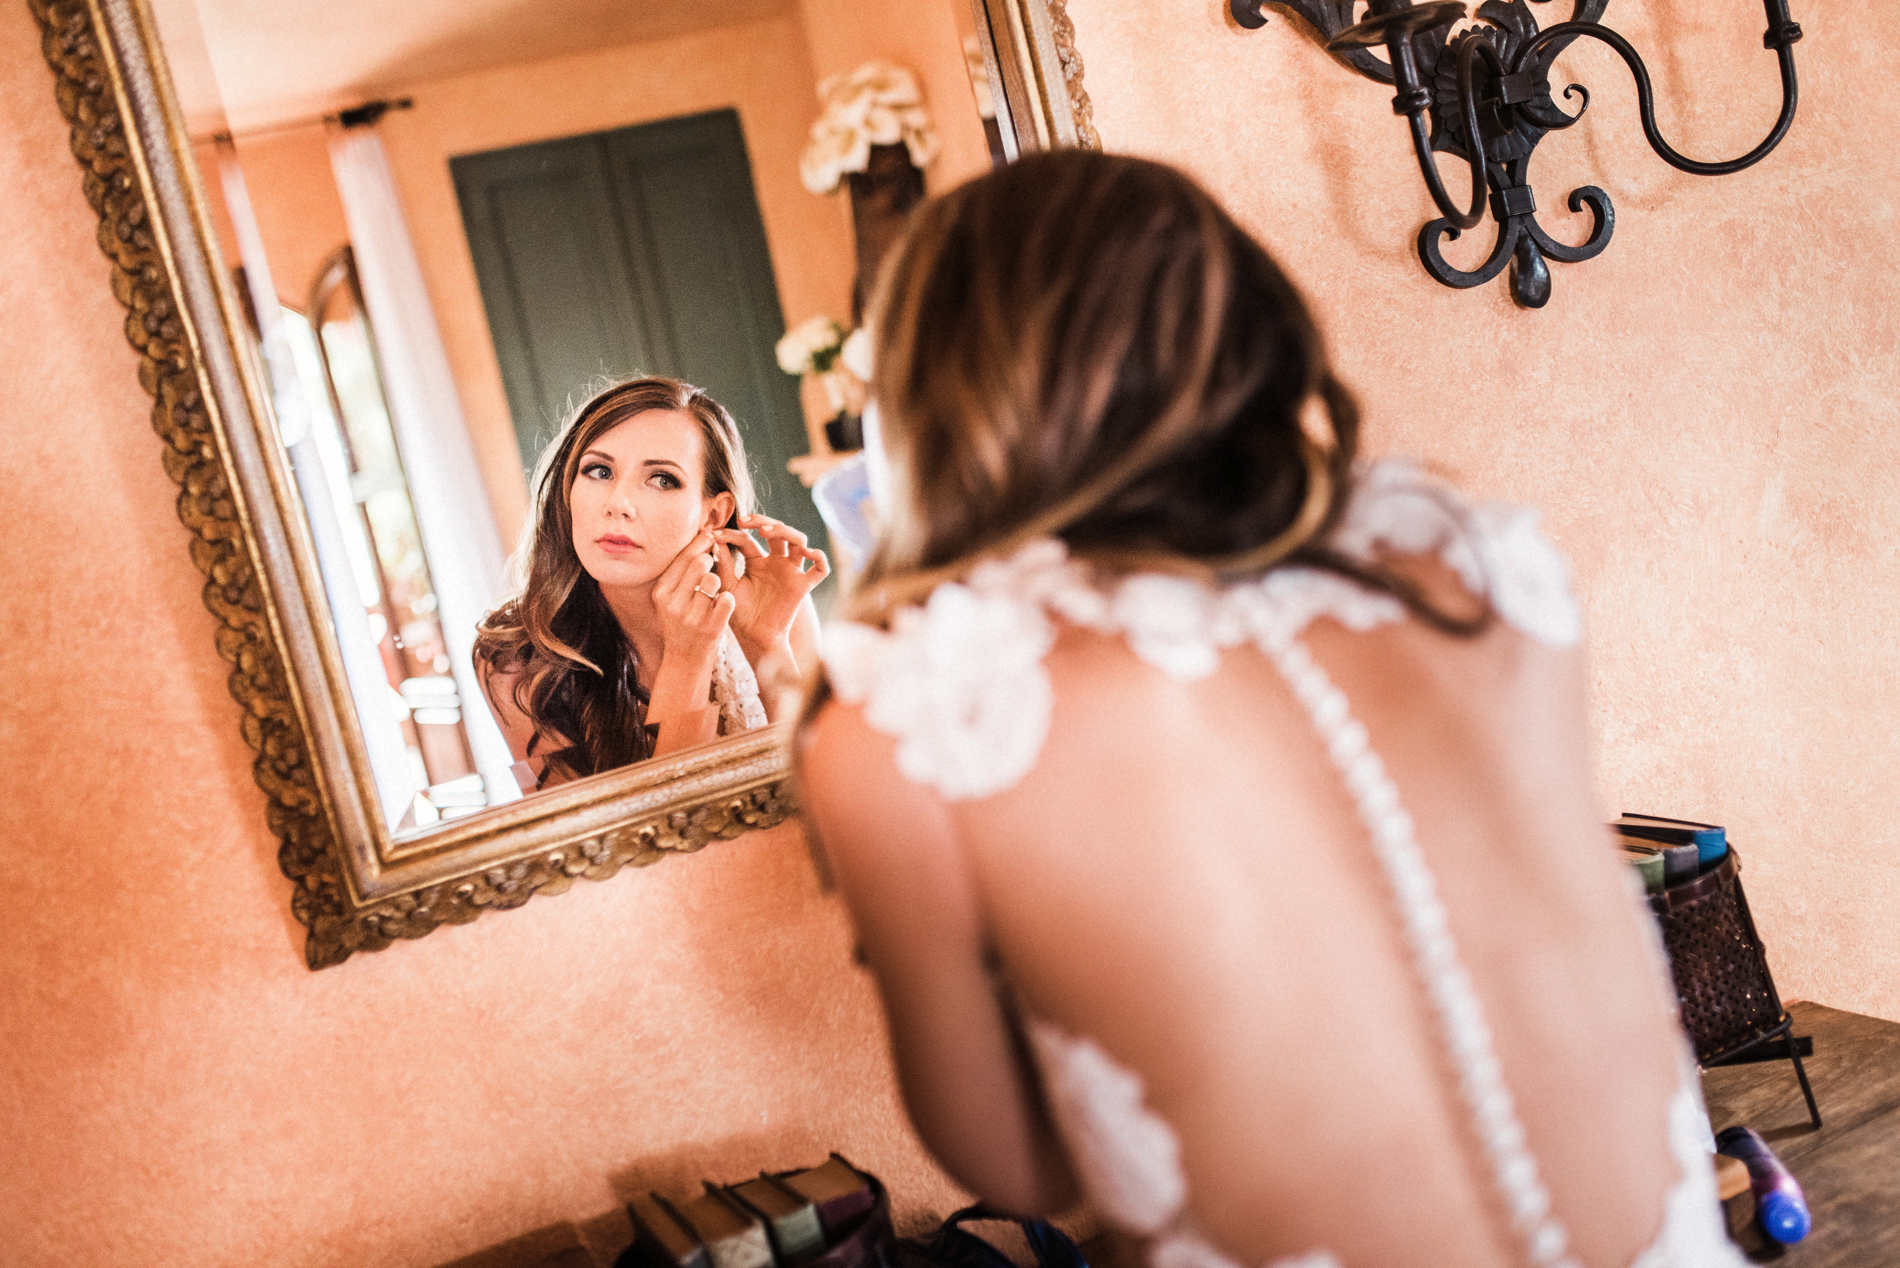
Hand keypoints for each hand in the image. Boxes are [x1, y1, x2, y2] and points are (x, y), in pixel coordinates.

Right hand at [652, 530, 736, 671]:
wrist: (685, 659)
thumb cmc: (682, 621)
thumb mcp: (672, 598)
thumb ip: (682, 572)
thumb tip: (702, 536)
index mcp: (662, 592)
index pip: (683, 557)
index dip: (700, 543)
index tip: (710, 535)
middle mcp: (673, 603)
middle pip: (699, 563)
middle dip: (710, 559)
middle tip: (713, 562)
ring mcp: (692, 616)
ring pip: (714, 579)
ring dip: (718, 582)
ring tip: (714, 591)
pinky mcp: (711, 627)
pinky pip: (727, 599)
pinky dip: (728, 599)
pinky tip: (723, 604)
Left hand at [712, 514, 829, 660]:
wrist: (753, 638)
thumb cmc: (739, 614)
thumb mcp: (727, 586)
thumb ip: (722, 565)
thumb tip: (714, 539)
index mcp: (756, 561)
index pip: (748, 538)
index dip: (732, 533)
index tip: (714, 535)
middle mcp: (776, 562)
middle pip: (777, 530)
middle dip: (762, 520)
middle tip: (743, 521)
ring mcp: (791, 572)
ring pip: (799, 540)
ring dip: (784, 530)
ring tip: (765, 532)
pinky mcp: (802, 586)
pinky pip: (820, 568)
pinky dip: (819, 557)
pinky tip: (806, 552)